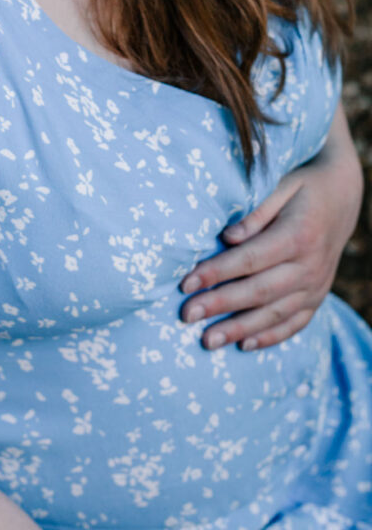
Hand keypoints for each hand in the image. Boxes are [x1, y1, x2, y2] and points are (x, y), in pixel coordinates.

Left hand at [180, 105, 362, 351]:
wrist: (343, 194)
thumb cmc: (302, 185)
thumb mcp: (280, 184)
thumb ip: (255, 212)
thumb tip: (226, 237)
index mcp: (298, 235)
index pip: (250, 259)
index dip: (216, 273)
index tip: (186, 283)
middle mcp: (310, 266)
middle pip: (259, 291)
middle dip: (220, 305)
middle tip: (186, 315)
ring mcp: (316, 285)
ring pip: (275, 314)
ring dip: (240, 329)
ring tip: (208, 341)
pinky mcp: (318, 296)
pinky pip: (295, 323)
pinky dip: (270, 336)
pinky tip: (244, 345)